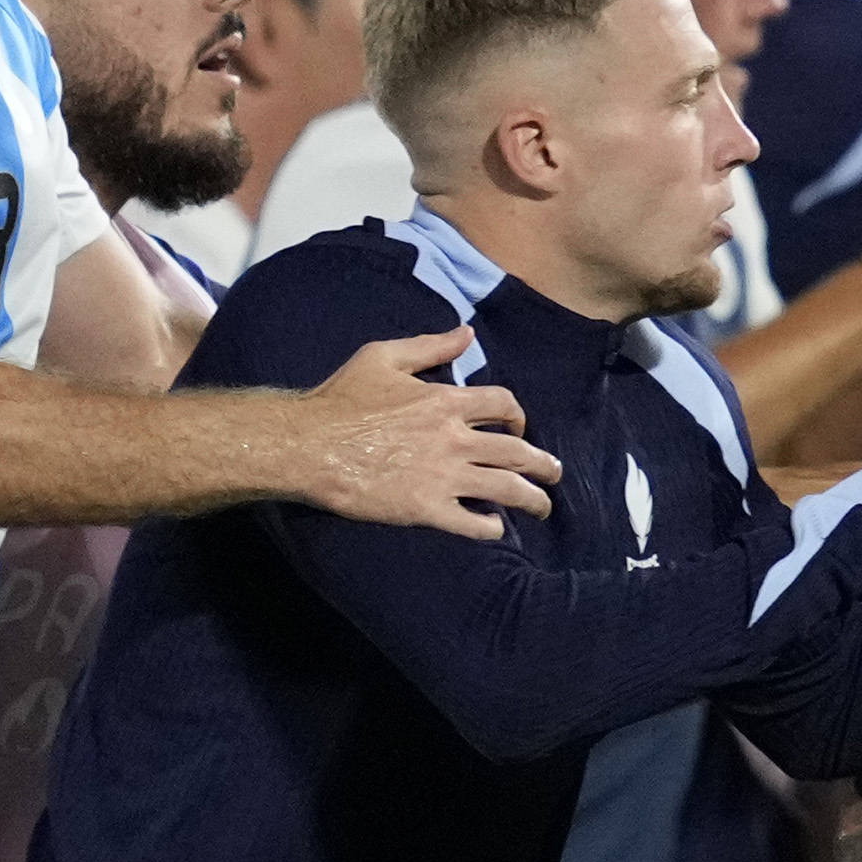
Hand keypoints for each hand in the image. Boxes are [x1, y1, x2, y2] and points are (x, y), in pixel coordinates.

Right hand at [291, 328, 560, 534]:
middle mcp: (454, 438)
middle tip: (554, 474)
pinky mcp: (427, 509)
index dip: (518, 416)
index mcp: (445, 401)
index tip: (519, 427)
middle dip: (544, 465)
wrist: (307, 445)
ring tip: (542, 507)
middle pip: (519, 452)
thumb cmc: (340, 400)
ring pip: (508, 489)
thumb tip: (467, 334)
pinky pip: (475, 523)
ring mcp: (443, 476)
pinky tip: (496, 527)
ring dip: (533, 500)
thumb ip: (429, 345)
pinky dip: (492, 527)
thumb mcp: (382, 357)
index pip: (504, 405)